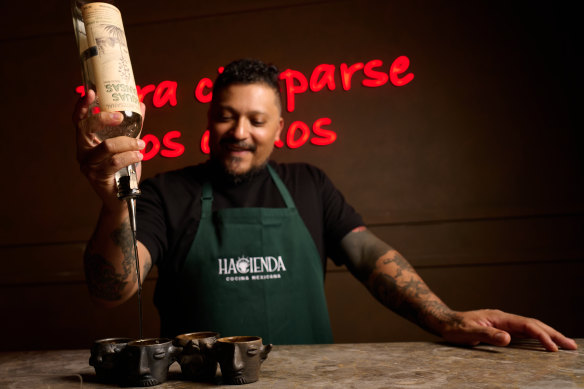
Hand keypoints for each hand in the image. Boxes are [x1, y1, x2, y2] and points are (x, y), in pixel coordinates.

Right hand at [73, 90, 145, 208]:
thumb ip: (132, 127)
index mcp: (86, 142)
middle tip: (122, 117)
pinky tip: (140, 155)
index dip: (82, 105)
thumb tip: (141, 104)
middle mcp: (82, 152)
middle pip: (87, 128)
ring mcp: (88, 165)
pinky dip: (131, 156)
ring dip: (128, 142)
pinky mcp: (97, 177)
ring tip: (142, 144)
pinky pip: (115, 161)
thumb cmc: (122, 170)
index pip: (79, 120)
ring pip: (107, 146)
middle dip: (104, 119)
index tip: (91, 92)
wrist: (122, 198)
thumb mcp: (127, 145)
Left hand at [440, 309, 577, 351]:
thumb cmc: (454, 327)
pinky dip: (537, 337)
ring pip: (531, 328)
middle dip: (553, 334)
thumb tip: (508, 338)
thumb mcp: (468, 333)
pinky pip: (524, 333)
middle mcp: (504, 318)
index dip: (541, 336)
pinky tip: (544, 344)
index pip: (526, 325)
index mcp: (499, 317)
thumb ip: (487, 335)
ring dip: (548, 336)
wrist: (444, 321)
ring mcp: (503, 323)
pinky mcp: (501, 328)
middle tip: (571, 346)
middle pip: (534, 324)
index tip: (553, 348)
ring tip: (565, 345)